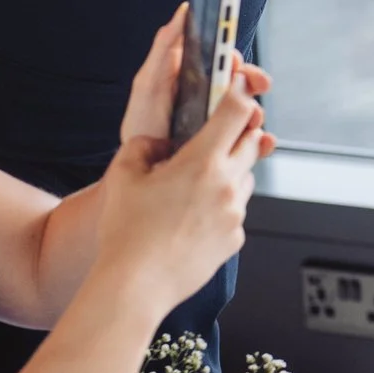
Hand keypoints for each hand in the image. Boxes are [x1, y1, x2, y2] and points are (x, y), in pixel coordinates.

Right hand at [94, 72, 266, 313]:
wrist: (135, 286)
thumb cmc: (125, 232)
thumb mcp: (122, 176)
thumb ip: (143, 147)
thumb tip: (158, 142)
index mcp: (202, 162)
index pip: (236, 112)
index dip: (238, 93)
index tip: (236, 86)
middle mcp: (228, 185)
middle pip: (251, 143)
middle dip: (239, 132)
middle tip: (217, 133)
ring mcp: (235, 214)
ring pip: (245, 178)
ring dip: (230, 172)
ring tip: (195, 183)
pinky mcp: (234, 239)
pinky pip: (235, 212)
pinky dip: (222, 207)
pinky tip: (193, 217)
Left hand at [118, 7, 275, 148]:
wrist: (140, 169)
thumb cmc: (142, 125)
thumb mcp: (148, 82)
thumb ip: (164, 48)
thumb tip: (182, 12)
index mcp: (197, 77)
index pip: (224, 58)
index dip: (233, 56)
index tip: (234, 60)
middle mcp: (214, 97)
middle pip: (244, 82)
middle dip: (254, 81)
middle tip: (255, 86)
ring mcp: (222, 121)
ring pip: (252, 109)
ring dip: (256, 112)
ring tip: (249, 121)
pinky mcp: (228, 144)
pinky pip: (253, 140)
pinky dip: (263, 141)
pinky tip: (261, 143)